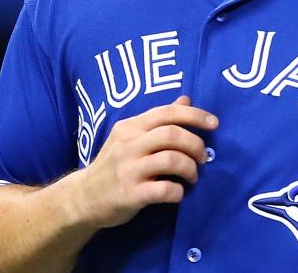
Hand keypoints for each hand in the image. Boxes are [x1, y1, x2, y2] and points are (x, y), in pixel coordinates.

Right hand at [68, 95, 217, 228]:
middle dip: (195, 144)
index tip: (214, 123)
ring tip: (192, 176)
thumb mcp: (130, 137)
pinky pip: (163, 190)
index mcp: (130, 127)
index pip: (166, 113)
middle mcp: (128, 145)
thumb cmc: (114, 165)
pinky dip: (178, 192)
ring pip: (170, 160)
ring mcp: (128, 169)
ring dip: (190, 168)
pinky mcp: (130, 194)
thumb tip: (186, 99)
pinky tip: (178, 193)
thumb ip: (158, 120)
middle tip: (202, 157)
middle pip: (171, 134)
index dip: (195, 115)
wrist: (84, 197)